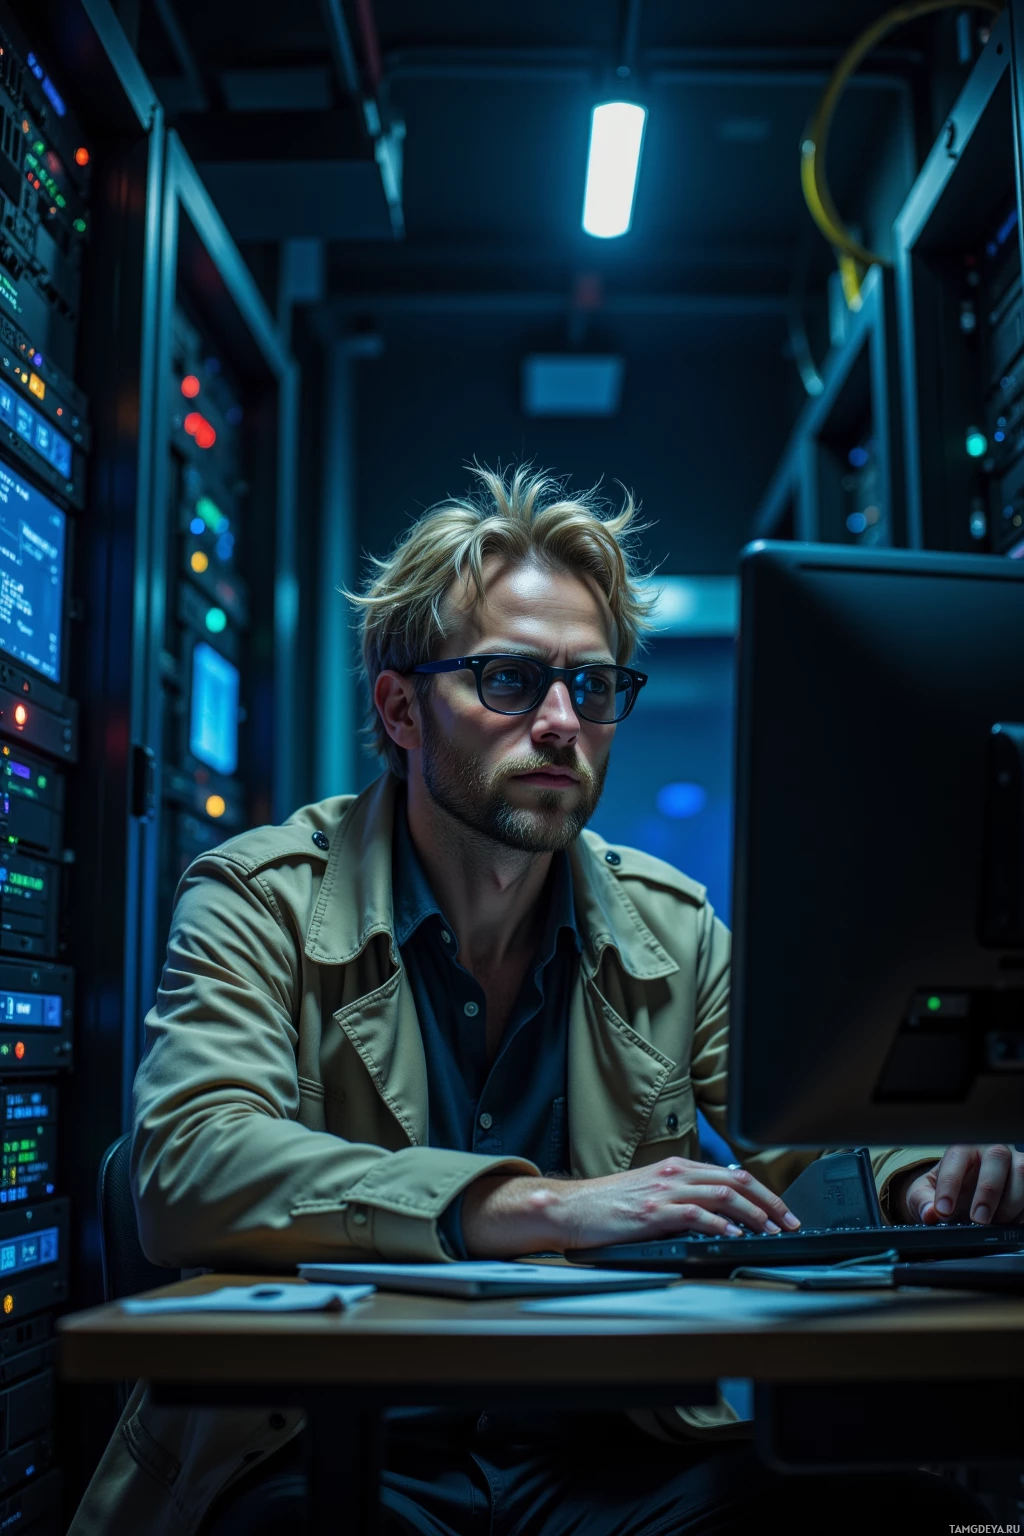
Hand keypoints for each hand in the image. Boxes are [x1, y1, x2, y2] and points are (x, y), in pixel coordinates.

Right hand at [460, 1158, 800, 1258]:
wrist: (573, 1207)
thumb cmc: (610, 1204)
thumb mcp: (652, 1191)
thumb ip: (685, 1194)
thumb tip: (722, 1209)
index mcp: (677, 1167)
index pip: (733, 1174)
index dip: (764, 1192)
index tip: (783, 1211)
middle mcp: (675, 1173)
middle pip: (736, 1182)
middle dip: (769, 1203)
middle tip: (790, 1222)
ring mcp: (664, 1191)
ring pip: (723, 1195)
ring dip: (753, 1215)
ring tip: (770, 1231)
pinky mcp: (653, 1212)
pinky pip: (696, 1215)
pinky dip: (720, 1225)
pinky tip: (734, 1237)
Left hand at [901, 1145, 1023, 1225]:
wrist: (963, 1197)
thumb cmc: (947, 1190)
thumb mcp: (926, 1193)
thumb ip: (922, 1201)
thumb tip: (929, 1214)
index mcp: (962, 1149)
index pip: (957, 1157)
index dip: (950, 1184)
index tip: (943, 1210)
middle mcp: (991, 1152)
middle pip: (997, 1156)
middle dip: (988, 1190)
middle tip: (978, 1219)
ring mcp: (1014, 1165)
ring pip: (1021, 1171)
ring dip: (1010, 1201)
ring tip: (995, 1223)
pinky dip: (1022, 1211)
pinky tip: (1011, 1223)